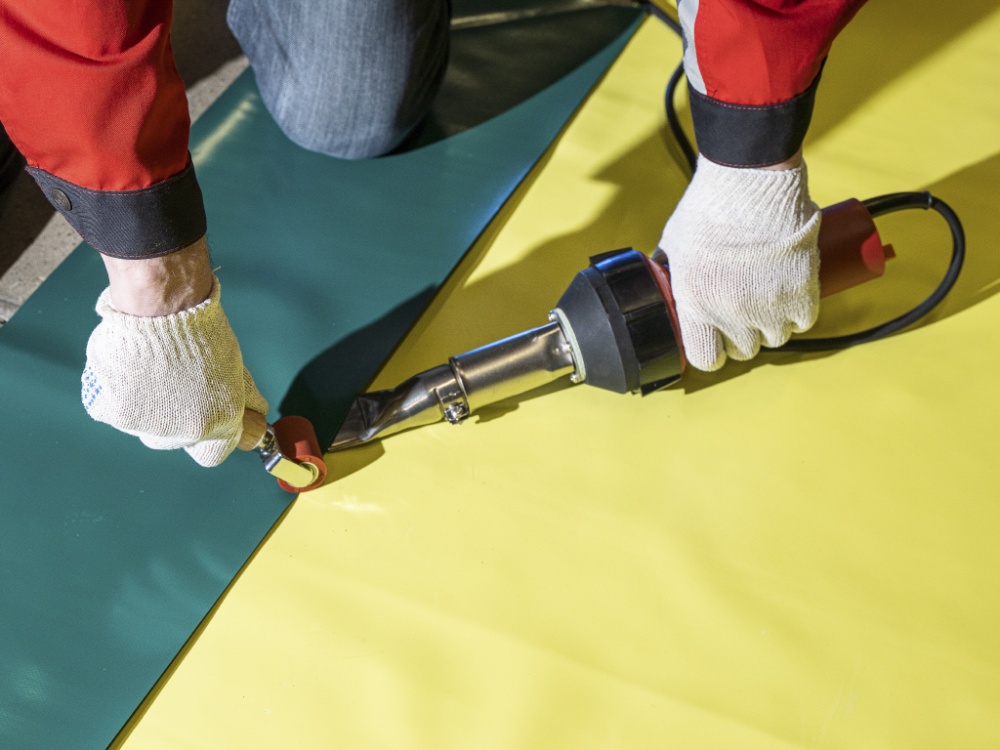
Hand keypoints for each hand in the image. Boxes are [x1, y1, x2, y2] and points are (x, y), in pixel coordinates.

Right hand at [83, 240, 266, 465]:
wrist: (161, 307)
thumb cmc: (202, 331)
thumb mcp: (236, 366)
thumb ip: (244, 397)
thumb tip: (257, 414)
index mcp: (220, 422)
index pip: (214, 455)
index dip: (211, 439)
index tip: (208, 423)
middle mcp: (185, 431)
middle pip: (179, 442)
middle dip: (180, 420)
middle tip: (178, 385)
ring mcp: (147, 425)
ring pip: (147, 428)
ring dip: (150, 409)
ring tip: (154, 371)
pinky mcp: (114, 412)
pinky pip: (115, 412)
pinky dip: (119, 396)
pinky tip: (129, 370)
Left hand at [658, 154, 820, 370]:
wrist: (750, 180)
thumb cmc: (710, 207)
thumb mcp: (673, 244)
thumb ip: (669, 273)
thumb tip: (660, 285)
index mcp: (695, 305)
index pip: (704, 358)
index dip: (710, 351)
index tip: (715, 340)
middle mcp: (731, 313)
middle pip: (743, 350)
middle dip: (741, 335)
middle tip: (742, 310)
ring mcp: (769, 306)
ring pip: (775, 338)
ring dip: (771, 324)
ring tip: (766, 297)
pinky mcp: (801, 292)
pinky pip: (803, 321)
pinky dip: (798, 312)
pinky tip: (788, 292)